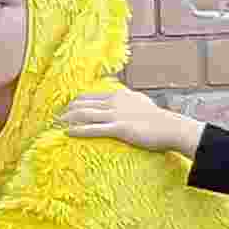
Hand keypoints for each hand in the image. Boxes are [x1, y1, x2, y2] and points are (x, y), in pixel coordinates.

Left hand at [59, 86, 202, 156]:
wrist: (172, 128)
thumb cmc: (160, 120)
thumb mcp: (142, 104)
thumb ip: (129, 102)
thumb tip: (124, 102)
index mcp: (120, 95)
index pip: (90, 96)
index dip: (75, 102)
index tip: (67, 109)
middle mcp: (115, 102)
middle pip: (82, 103)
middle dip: (66, 110)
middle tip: (56, 118)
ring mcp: (116, 115)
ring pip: (83, 114)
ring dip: (67, 119)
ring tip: (56, 124)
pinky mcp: (119, 129)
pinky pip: (92, 129)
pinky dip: (77, 130)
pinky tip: (67, 133)